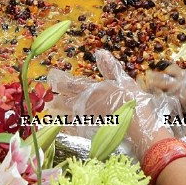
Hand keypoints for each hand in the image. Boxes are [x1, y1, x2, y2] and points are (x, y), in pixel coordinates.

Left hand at [47, 50, 177, 158]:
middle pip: (62, 101)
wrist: (137, 127)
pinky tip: (61, 126)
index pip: (68, 84)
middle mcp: (83, 104)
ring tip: (50, 110)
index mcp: (90, 90)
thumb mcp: (123, 80)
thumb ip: (110, 67)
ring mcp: (84, 119)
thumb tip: (100, 52)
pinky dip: (64, 127)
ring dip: (56, 112)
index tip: (51, 75)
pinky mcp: (88, 132)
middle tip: (47, 96)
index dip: (58, 79)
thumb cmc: (131, 100)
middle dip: (54, 97)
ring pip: (64, 116)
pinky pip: (72, 130)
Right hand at [140, 64, 185, 117]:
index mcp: (181, 97)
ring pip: (171, 70)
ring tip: (159, 72)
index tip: (146, 99)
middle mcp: (181, 84)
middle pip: (163, 81)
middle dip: (153, 82)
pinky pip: (182, 68)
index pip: (164, 100)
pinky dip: (176, 69)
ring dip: (164, 72)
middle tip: (145, 81)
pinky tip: (176, 72)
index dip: (154, 100)